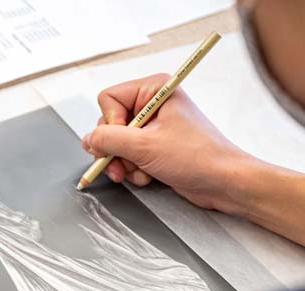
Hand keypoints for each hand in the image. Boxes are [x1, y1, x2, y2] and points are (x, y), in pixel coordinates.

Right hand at [81, 73, 250, 212]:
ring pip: (116, 144)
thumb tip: (87, 139)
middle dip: (114, 150)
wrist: (222, 181)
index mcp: (154, 90)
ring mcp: (153, 126)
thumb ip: (108, 140)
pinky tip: (148, 175)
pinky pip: (127, 156)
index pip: (108, 99)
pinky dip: (133, 170)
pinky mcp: (154, 145)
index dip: (110, 124)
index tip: (125, 141)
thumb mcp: (144, 147)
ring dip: (123, 164)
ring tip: (140, 172)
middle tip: (123, 165)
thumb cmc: (197, 157)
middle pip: (109, 124)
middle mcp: (152, 104)